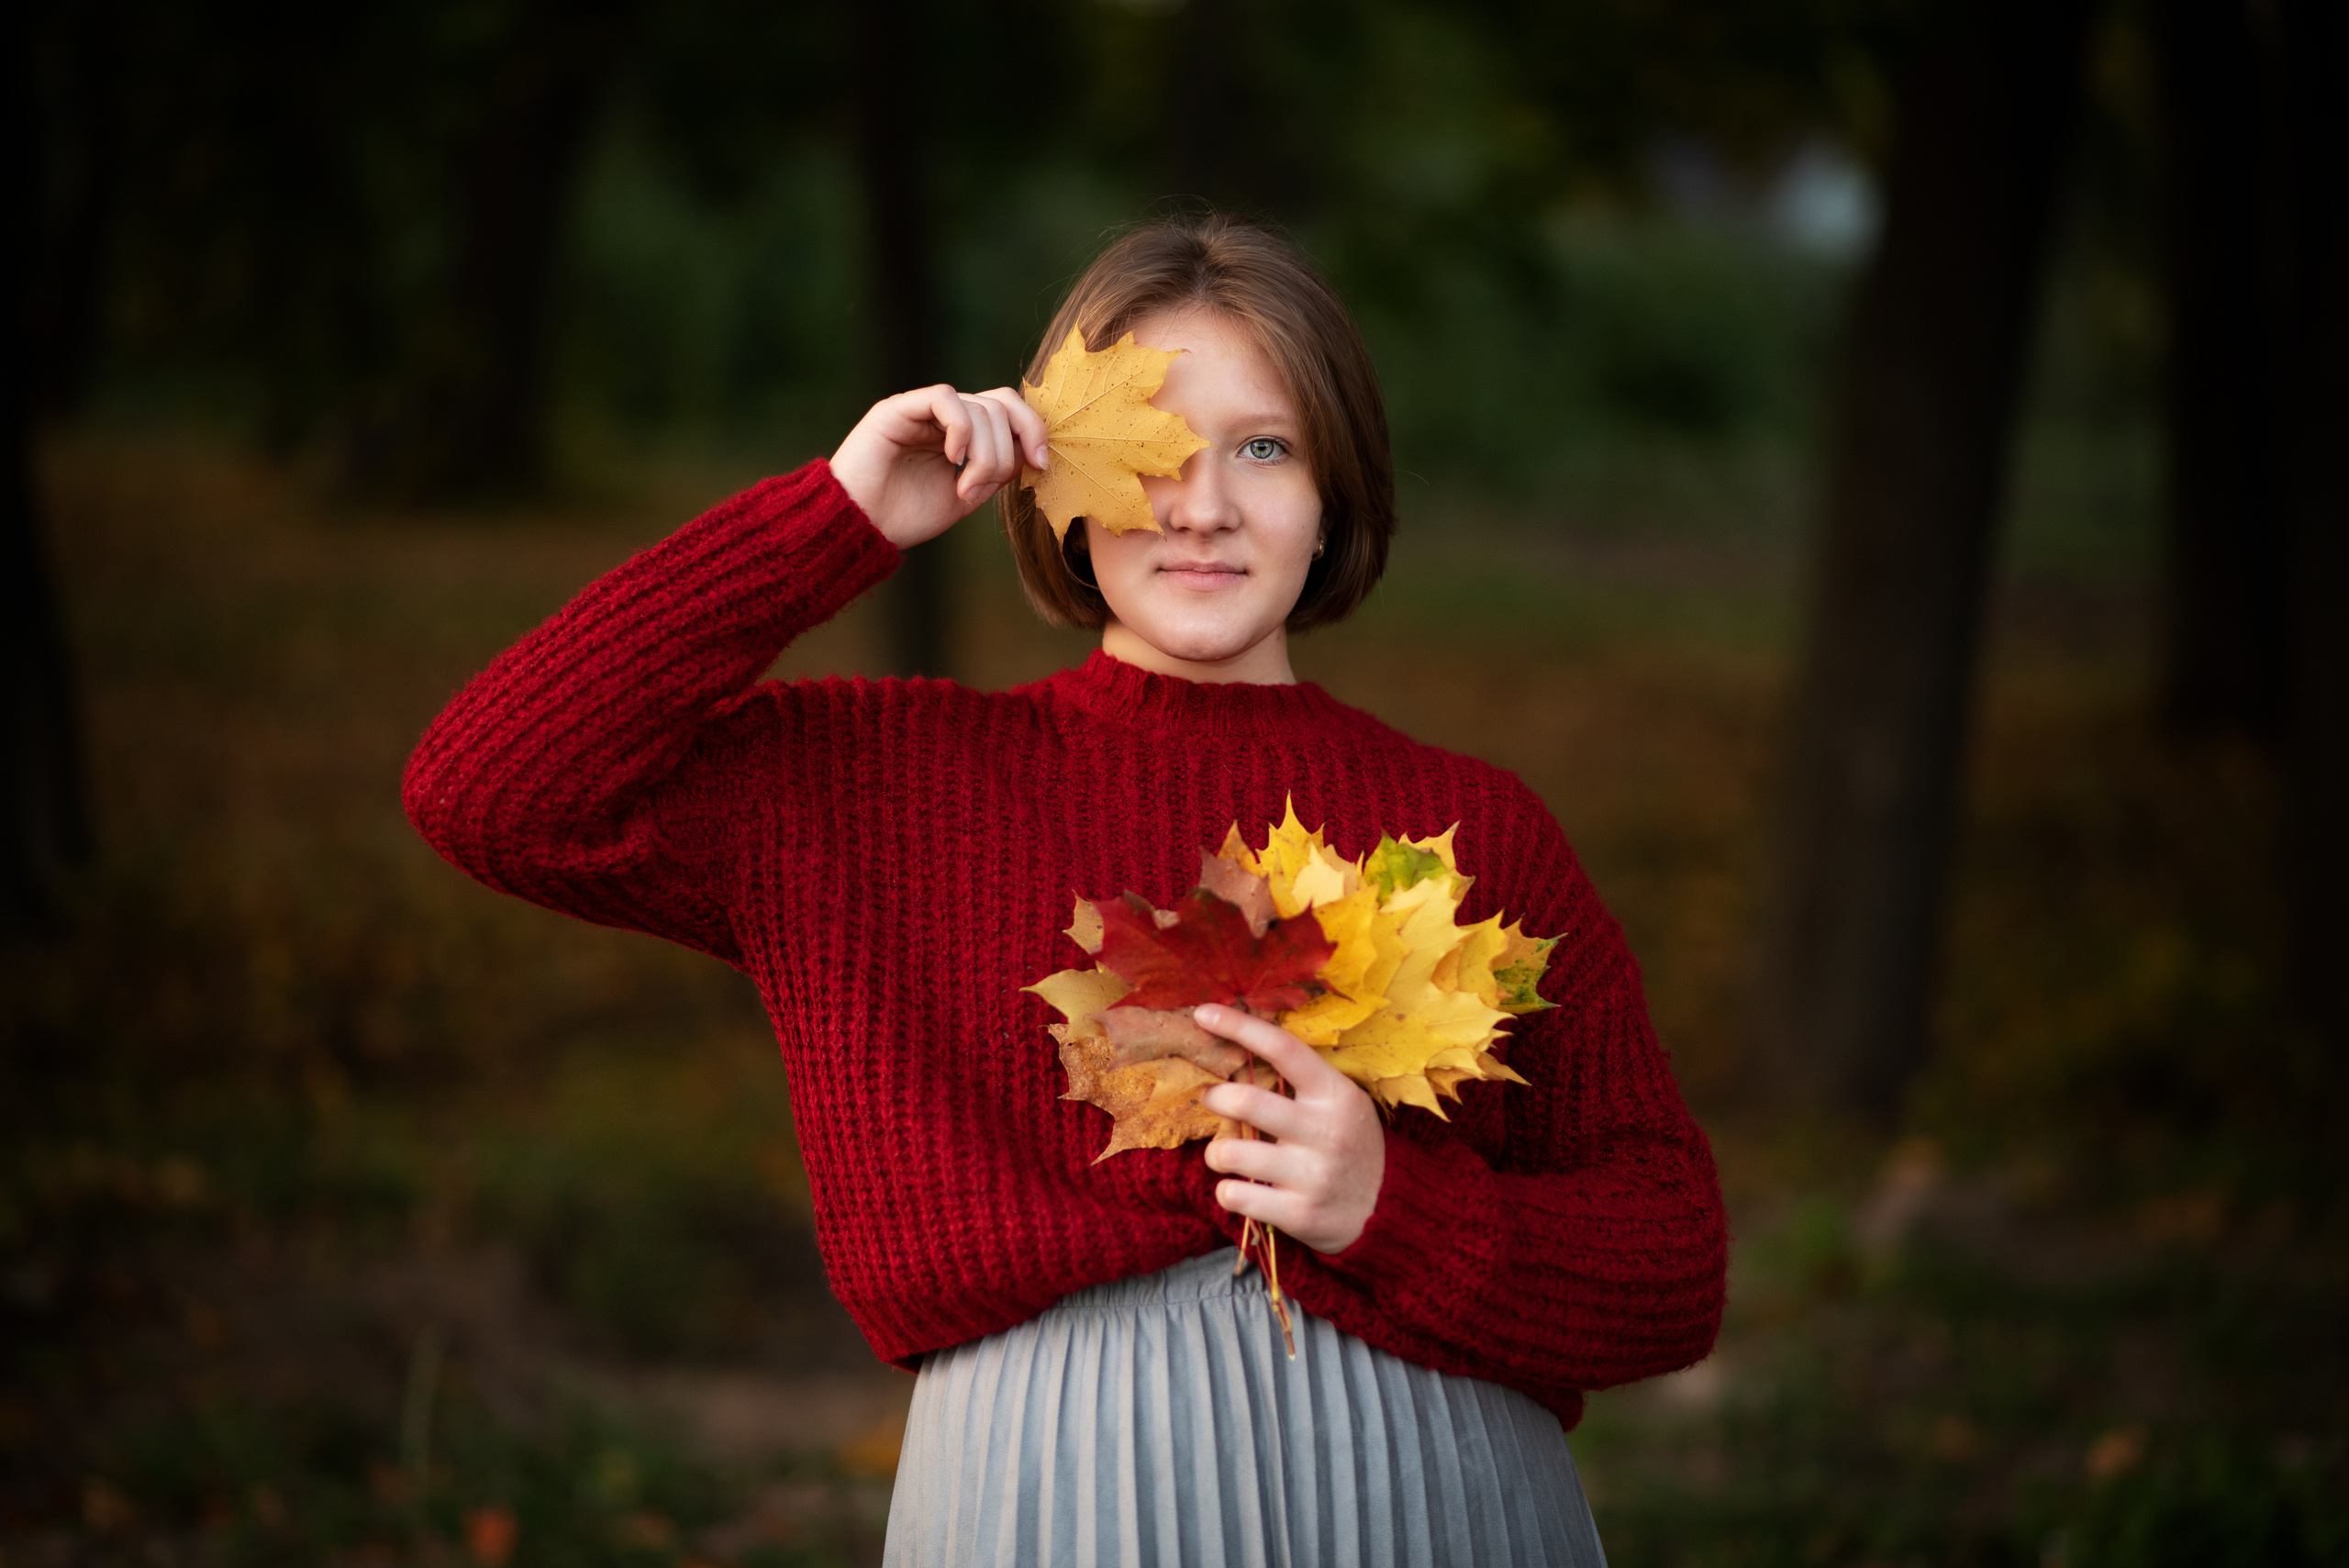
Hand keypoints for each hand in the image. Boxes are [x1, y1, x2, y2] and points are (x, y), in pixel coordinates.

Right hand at [829, 385, 1047, 548]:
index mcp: (961, 434)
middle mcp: (943, 417)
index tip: (1042, 464)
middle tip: (981, 491)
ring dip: (983, 456)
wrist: (859, 529)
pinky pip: (944, 398)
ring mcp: (920, 411)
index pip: (1008, 409)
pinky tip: (953, 458)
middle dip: (1005, 453)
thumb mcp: (966, 496)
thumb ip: (996, 471)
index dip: (1033, 430)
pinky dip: (961, 429)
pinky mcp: (897, 409)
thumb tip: (1029, 452)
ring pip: (978, 408)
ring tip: (963, 489)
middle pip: (1000, 406)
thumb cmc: (904, 518)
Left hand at [1196, 1003, 1385, 1254]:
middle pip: (1245, 1102)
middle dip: (1214, 1097)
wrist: (1387, 1213)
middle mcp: (1325, 1132)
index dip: (1238, 1026)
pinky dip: (1226, 1191)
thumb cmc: (1350, 1146)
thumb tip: (1237, 1049)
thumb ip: (1299, 1082)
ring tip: (1224, 1154)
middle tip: (1212, 1099)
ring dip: (1215, 1151)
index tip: (1202, 1014)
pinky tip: (1240, 1189)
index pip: (1283, 1048)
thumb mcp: (1340, 1104)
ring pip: (1230, 1153)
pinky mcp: (1300, 1214)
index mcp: (1335, 1094)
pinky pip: (1234, 1196)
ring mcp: (1313, 1175)